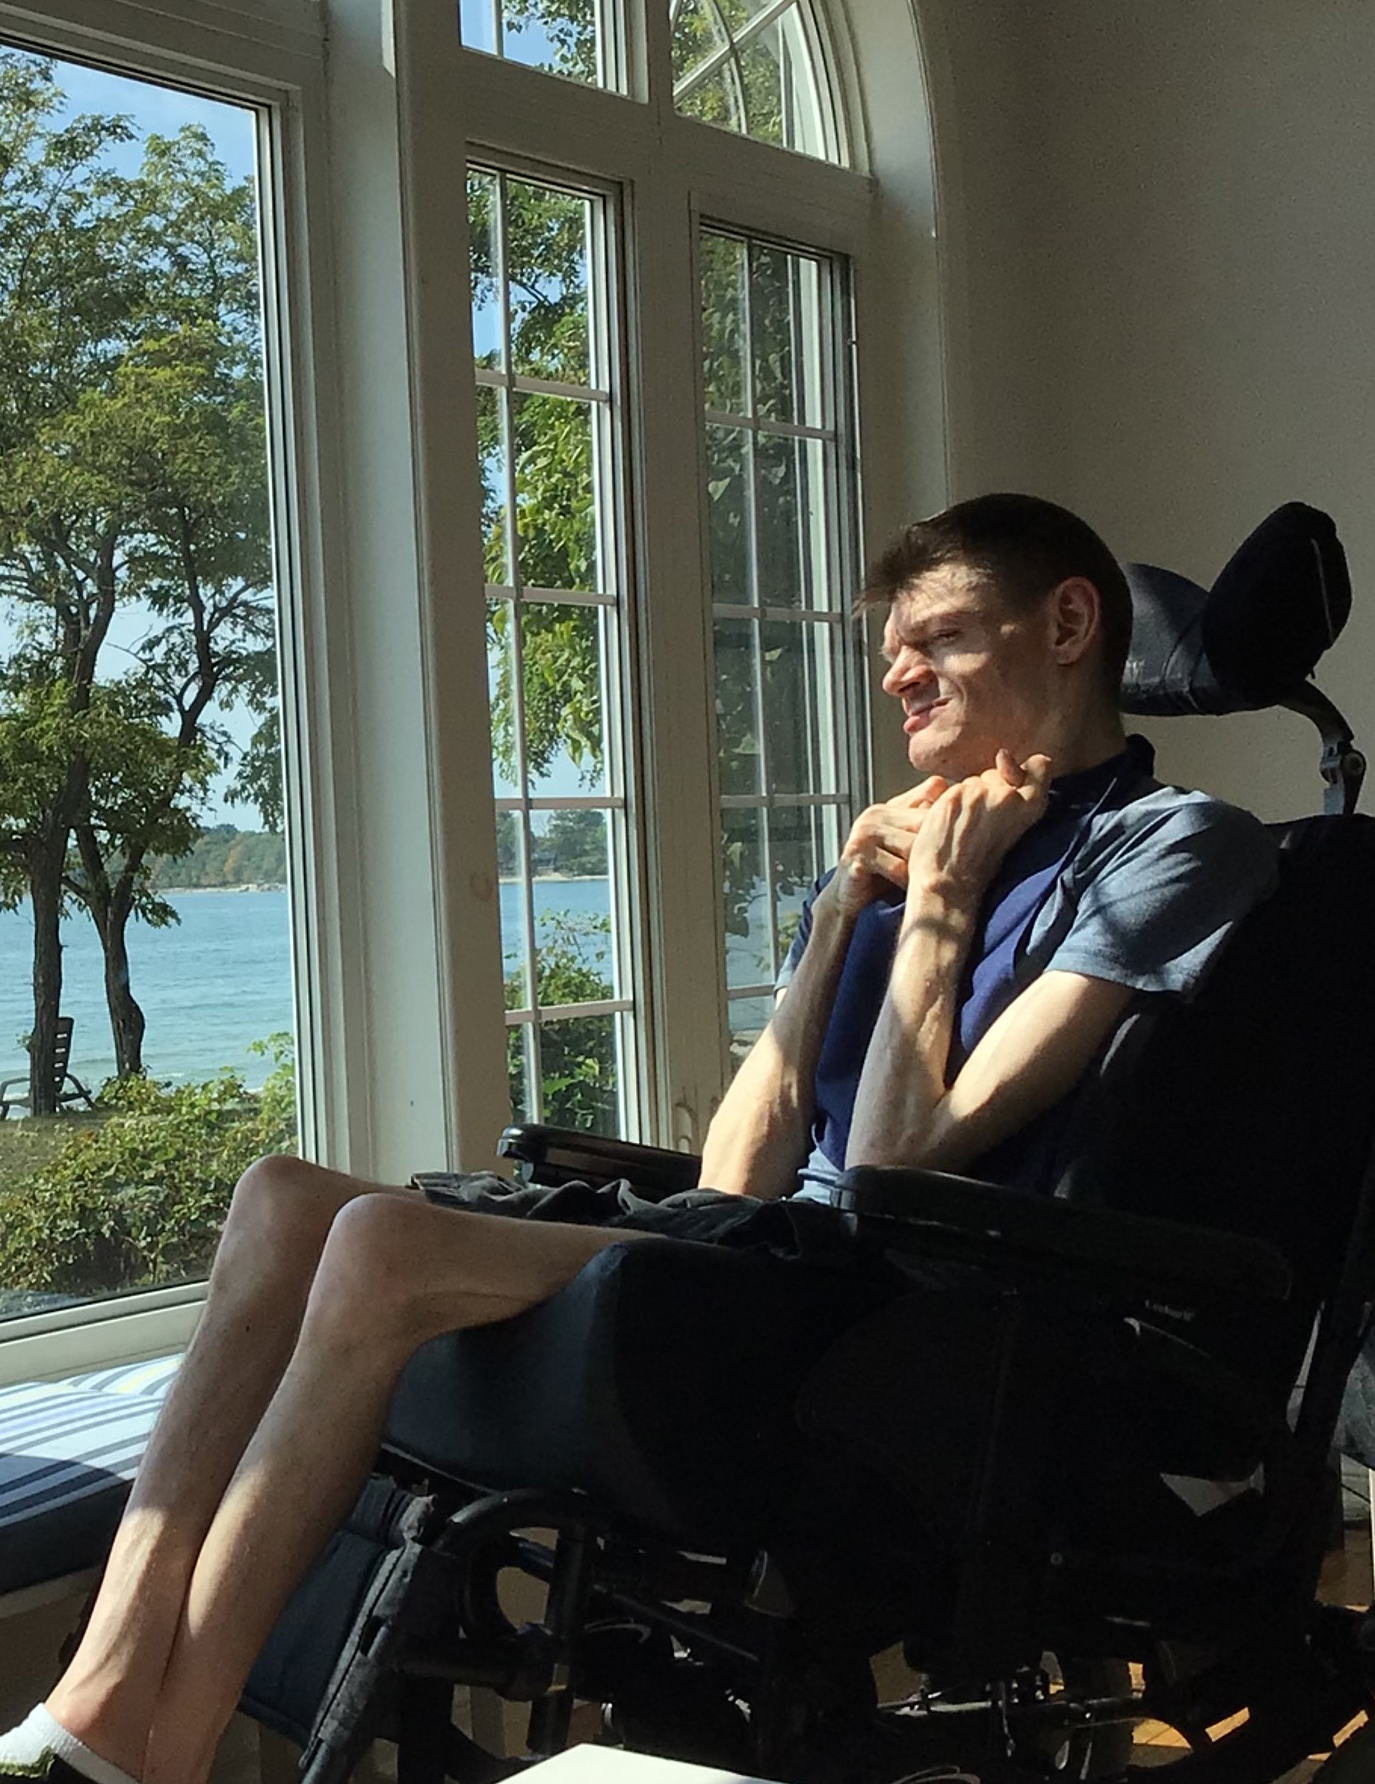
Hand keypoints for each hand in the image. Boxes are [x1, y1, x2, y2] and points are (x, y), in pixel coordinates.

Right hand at [821, 777, 950, 919]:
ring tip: (940, 879)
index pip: (931, 794)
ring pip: (912, 846)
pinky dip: (907, 881)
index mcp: (889, 808)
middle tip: (964, 861)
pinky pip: (895, 867)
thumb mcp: (906, 846)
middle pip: (924, 823)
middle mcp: (874, 815)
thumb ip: (925, 825)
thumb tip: (963, 805)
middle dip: (942, 844)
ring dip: (925, 866)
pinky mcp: (857, 856)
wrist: (847, 898)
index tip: (974, 829)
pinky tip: (914, 889)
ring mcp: (863, 834)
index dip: (952, 813)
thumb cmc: (881, 873)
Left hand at [906, 750, 1051, 907]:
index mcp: (1032, 807)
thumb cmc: (981, 865)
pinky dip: (947, 802)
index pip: (1041, 765)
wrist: (950, 884)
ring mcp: (982, 793)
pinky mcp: (955, 796)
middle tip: (981, 821)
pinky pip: (951, 788)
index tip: (1014, 782)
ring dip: (967, 797)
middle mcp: (1010, 796)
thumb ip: (1016, 797)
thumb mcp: (1014, 829)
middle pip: (998, 772)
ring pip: (973, 780)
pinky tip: (947, 824)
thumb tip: (1004, 756)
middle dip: (988, 788)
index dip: (1025, 771)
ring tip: (963, 827)